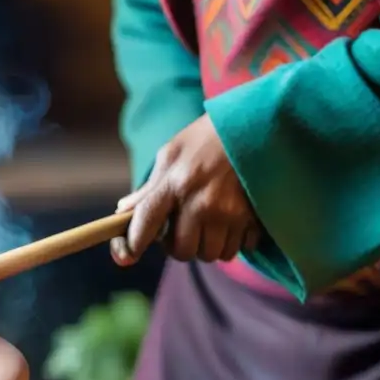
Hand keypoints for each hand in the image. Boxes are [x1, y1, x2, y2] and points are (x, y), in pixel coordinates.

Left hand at [111, 114, 259, 265]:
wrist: (257, 122)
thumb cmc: (207, 138)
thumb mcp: (171, 153)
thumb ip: (150, 187)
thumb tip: (123, 211)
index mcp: (174, 182)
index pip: (145, 222)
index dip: (132, 244)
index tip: (126, 256)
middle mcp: (201, 202)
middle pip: (181, 251)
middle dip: (178, 245)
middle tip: (183, 228)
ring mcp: (229, 212)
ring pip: (209, 254)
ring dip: (206, 246)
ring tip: (209, 224)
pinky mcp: (254, 217)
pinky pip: (238, 249)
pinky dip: (232, 241)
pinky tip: (231, 222)